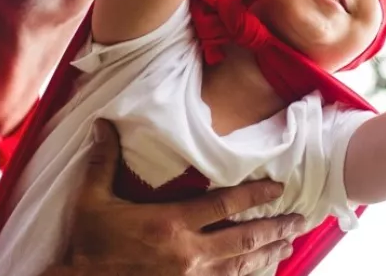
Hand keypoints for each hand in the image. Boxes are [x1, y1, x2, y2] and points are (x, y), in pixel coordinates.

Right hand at [52, 120, 304, 275]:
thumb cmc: (86, 246)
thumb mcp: (90, 200)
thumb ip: (103, 162)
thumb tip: (104, 125)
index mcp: (171, 224)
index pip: (224, 204)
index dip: (256, 195)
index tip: (278, 187)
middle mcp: (189, 253)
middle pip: (245, 238)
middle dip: (276, 228)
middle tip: (299, 220)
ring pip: (241, 266)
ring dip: (268, 254)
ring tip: (288, 246)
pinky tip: (257, 272)